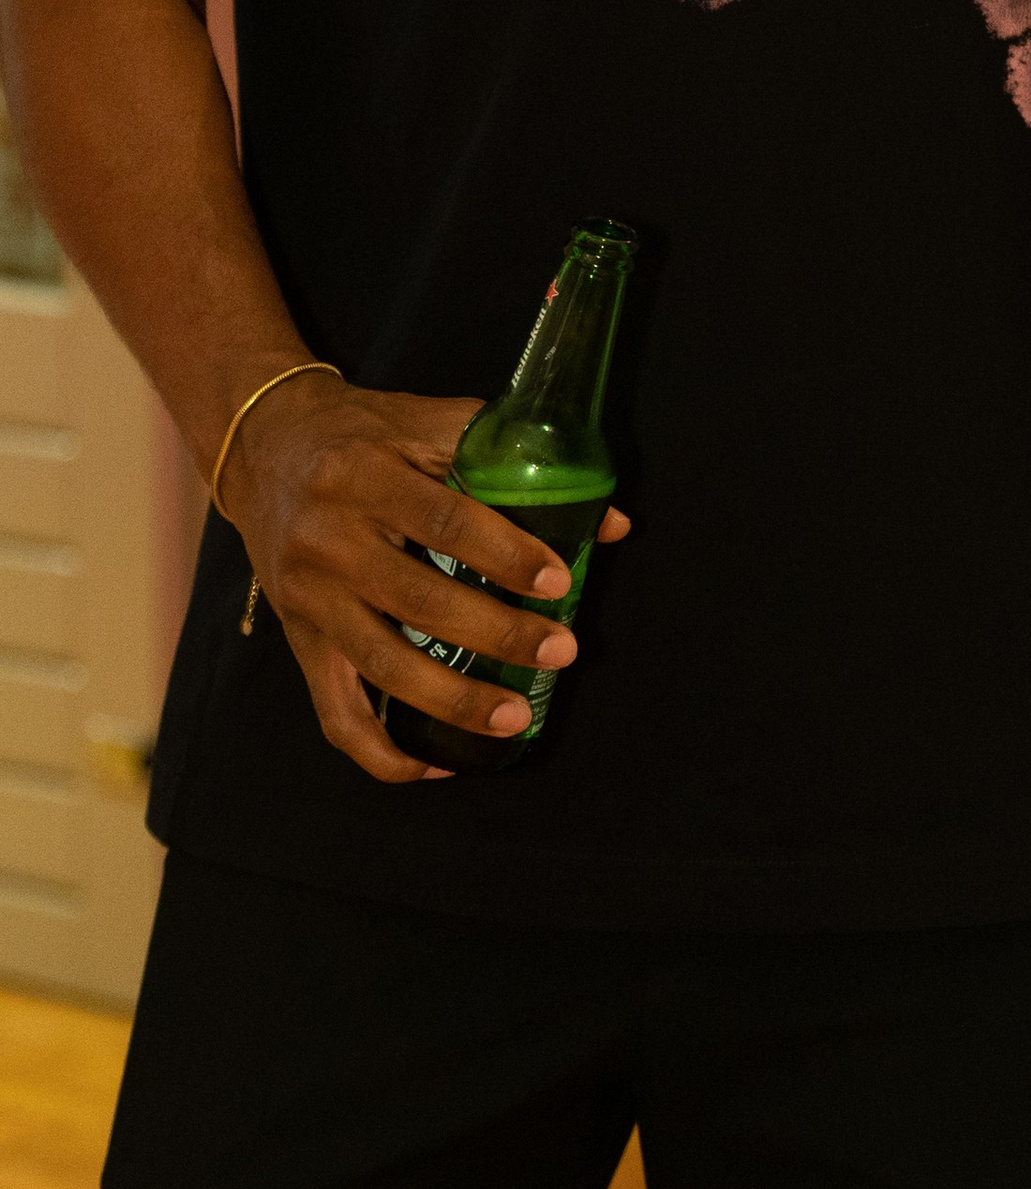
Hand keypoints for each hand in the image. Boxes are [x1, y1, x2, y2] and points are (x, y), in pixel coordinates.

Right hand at [221, 371, 631, 782]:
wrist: (264, 448)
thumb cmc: (362, 433)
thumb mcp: (427, 422)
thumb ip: (511, 459)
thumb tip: (610, 520)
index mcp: (362, 475)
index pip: (442, 521)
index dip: (504, 554)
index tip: (558, 581)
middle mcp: (327, 540)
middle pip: (416, 600)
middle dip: (496, 634)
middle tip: (561, 650)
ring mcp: (309, 598)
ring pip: (380, 664)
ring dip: (451, 702)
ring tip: (514, 717)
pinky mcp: (299, 643)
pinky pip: (336, 714)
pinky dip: (383, 752)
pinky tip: (438, 766)